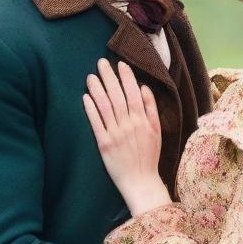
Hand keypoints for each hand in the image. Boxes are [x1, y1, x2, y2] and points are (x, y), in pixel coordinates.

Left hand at [83, 58, 170, 215]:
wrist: (141, 181)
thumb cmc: (149, 156)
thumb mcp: (157, 131)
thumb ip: (151, 109)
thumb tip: (144, 88)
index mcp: (142, 120)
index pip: (133, 93)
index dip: (126, 77)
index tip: (120, 64)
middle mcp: (128, 125)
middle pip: (117, 96)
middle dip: (109, 77)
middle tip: (101, 62)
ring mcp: (115, 134)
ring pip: (105, 107)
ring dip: (97, 89)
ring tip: (91, 76)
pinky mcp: (104, 144)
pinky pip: (96, 123)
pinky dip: (91, 109)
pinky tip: (86, 97)